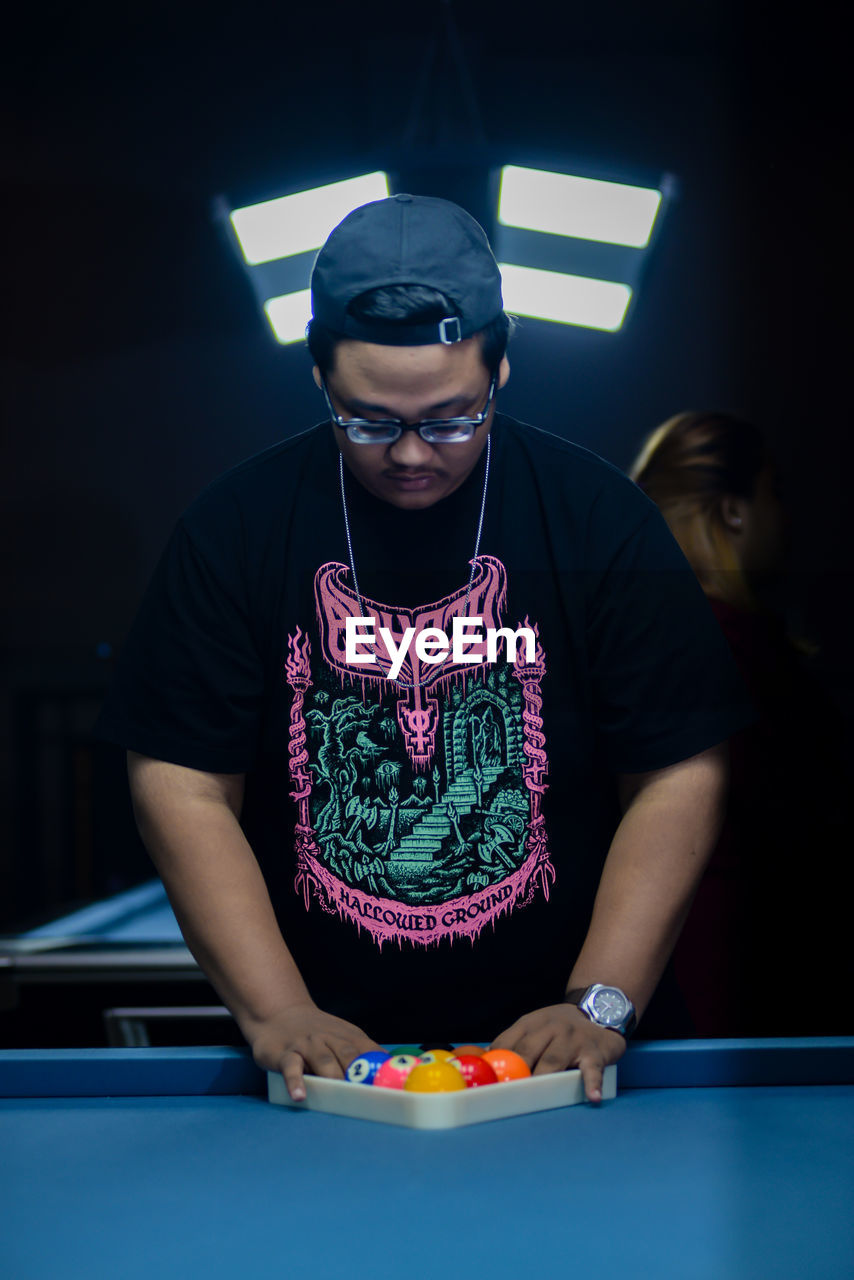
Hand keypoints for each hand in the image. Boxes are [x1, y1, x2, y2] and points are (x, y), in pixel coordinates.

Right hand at [249, 1001, 382, 1101]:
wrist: (280, 1012)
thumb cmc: (318, 1032)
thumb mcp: (343, 1035)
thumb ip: (363, 1052)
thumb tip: (391, 1072)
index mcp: (348, 1036)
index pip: (369, 1050)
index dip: (380, 1066)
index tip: (393, 1084)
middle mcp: (329, 1038)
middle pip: (348, 1055)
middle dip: (360, 1074)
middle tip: (370, 1094)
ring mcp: (307, 1045)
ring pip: (323, 1060)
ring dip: (333, 1076)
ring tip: (341, 1096)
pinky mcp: (284, 1053)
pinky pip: (290, 1067)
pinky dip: (295, 1081)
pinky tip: (299, 1095)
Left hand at [489, 1003, 626, 1102]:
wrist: (600, 1008)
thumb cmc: (561, 1026)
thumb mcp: (534, 1025)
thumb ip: (513, 1042)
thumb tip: (484, 1060)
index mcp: (529, 1023)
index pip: (505, 1043)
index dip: (494, 1064)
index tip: (485, 1083)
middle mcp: (550, 1028)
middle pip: (526, 1052)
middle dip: (513, 1073)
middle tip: (503, 1095)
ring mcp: (572, 1040)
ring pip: (553, 1061)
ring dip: (541, 1080)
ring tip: (533, 1099)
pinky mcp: (595, 1052)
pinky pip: (592, 1070)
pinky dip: (592, 1084)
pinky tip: (592, 1097)